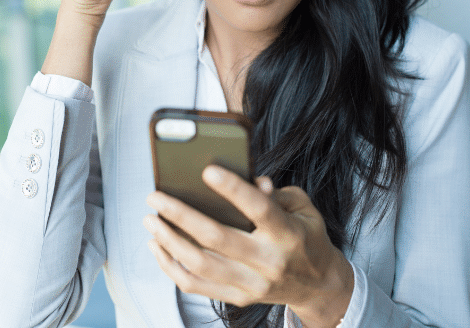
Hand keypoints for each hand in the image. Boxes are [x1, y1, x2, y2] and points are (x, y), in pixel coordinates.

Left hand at [143, 166, 353, 327]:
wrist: (318, 285)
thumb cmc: (306, 236)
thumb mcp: (303, 207)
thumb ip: (277, 193)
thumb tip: (253, 181)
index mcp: (287, 234)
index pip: (258, 208)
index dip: (233, 189)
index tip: (207, 170)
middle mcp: (268, 262)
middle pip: (217, 239)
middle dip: (180, 216)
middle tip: (156, 197)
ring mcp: (251, 284)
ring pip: (200, 264)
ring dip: (169, 241)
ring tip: (151, 220)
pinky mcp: (238, 298)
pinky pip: (196, 285)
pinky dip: (171, 266)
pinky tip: (158, 246)